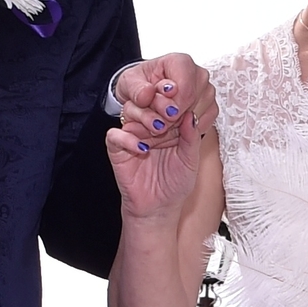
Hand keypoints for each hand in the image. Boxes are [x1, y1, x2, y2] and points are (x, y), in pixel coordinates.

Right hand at [107, 53, 215, 221]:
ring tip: (159, 130)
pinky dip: (128, 139)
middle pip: (148, 100)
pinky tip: (143, 149)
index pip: (168, 102)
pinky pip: (115, 135)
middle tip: (171, 112)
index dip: (175, 99)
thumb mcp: (190, 159)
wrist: (158, 208)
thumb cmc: (175, 183)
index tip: (184, 102)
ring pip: (130, 111)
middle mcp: (148, 125)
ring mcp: (132, 135)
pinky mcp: (117, 148)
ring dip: (145, 118)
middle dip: (160, 103)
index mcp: (167, 124)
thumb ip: (191, 137)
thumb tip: (192, 115)